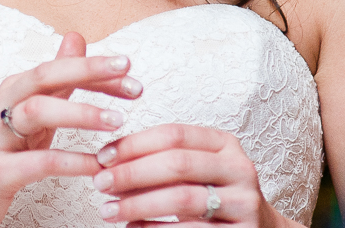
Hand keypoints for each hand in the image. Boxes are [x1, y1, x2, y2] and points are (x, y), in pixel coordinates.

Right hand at [0, 32, 141, 227]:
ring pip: (36, 111)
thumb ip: (55, 81)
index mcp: (11, 91)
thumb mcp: (27, 115)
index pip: (55, 67)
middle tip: (130, 80)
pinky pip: (38, 162)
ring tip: (117, 121)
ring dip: (80, 113)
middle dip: (87, 72)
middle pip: (43, 76)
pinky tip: (97, 166)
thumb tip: (77, 38)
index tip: (129, 68)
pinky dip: (71, 161)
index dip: (92, 66)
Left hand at [92, 124, 295, 227]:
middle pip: (177, 164)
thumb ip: (160, 159)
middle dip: (132, 174)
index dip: (134, 144)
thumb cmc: (213, 195)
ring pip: (182, 199)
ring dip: (138, 204)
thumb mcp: (195, 169)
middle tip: (100, 184)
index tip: (102, 157)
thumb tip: (106, 161)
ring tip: (110, 211)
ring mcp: (244, 203)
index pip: (173, 134)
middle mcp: (240, 169)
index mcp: (225, 144)